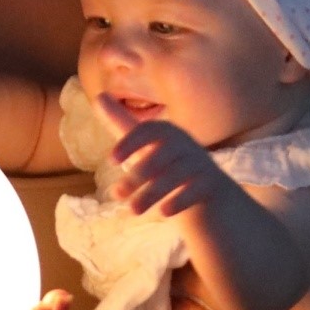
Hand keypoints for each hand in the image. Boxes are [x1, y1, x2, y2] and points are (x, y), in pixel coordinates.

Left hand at [95, 97, 228, 218]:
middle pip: (159, 157)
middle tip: (116, 195)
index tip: (110, 160)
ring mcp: (198, 163)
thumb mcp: (144, 143)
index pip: (148, 131)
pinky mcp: (210, 183)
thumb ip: (121, 122)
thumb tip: (99, 96)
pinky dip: (179, 201)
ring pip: (174, 176)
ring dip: (151, 193)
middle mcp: (184, 144)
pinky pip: (195, 190)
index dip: (130, 143)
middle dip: (136, 176)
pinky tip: (163, 213)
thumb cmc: (166, 161)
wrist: (206, 189)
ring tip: (133, 210)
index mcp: (166, 132)